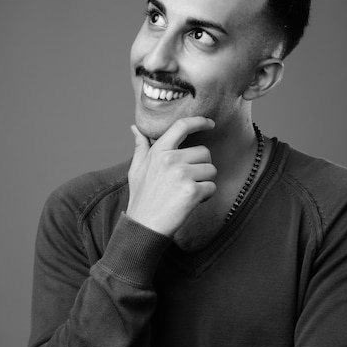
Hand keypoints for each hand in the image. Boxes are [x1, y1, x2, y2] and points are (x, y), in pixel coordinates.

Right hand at [126, 117, 216, 236]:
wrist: (144, 225)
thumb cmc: (142, 198)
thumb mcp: (136, 169)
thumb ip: (140, 147)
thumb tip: (134, 128)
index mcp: (159, 151)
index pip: (182, 126)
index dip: (199, 121)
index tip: (210, 123)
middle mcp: (170, 159)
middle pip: (204, 152)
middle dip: (202, 167)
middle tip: (188, 181)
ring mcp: (182, 174)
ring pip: (211, 170)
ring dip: (205, 181)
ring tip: (188, 191)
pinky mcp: (192, 191)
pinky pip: (212, 187)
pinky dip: (206, 196)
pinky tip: (192, 201)